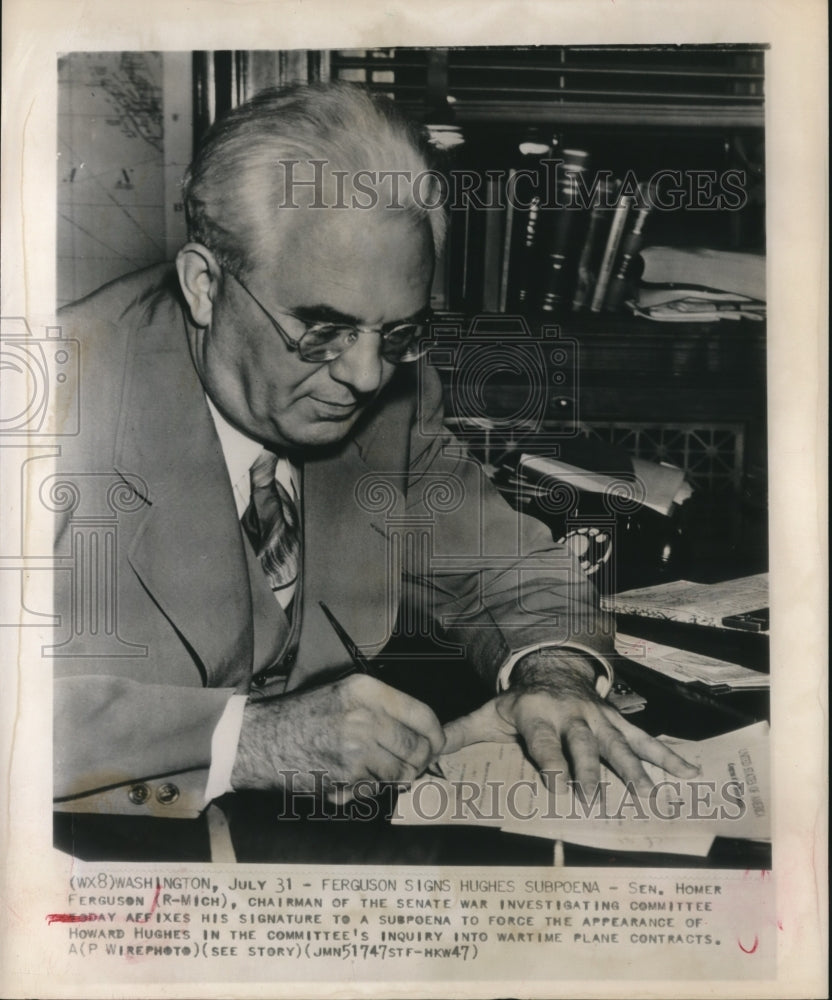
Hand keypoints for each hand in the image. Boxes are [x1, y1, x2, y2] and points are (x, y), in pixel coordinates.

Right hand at [231, 674, 444, 798]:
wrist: (261, 739)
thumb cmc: (305, 716)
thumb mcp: (344, 693)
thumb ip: (383, 706)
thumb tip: (427, 731)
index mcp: (367, 690)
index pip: (423, 715)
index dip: (437, 734)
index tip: (438, 744)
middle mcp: (365, 716)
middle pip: (418, 749)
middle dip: (418, 761)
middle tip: (409, 764)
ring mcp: (356, 749)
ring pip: (400, 774)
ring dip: (394, 777)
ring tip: (374, 769)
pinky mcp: (345, 777)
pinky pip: (375, 789)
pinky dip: (369, 788)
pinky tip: (350, 776)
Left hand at [443, 652, 698, 795]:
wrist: (551, 670)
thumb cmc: (518, 703)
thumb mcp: (487, 714)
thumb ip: (458, 734)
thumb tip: (426, 753)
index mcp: (537, 716)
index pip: (542, 744)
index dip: (549, 764)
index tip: (556, 789)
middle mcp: (571, 717)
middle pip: (583, 746)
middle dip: (590, 772)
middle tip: (596, 800)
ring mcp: (599, 720)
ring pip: (619, 745)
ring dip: (635, 770)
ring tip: (648, 796)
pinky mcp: (618, 723)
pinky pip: (644, 740)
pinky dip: (666, 756)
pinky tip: (688, 772)